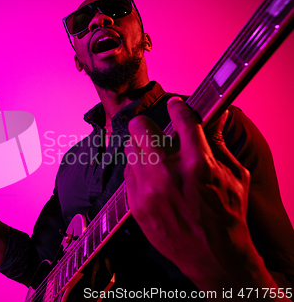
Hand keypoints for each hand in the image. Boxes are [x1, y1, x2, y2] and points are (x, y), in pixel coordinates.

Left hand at [124, 97, 262, 289]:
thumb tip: (216, 116)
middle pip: (140, 127)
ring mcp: (147, 189)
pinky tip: (151, 178)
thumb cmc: (226, 216)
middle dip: (147, 124)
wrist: (211, 256)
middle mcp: (167, 172)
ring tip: (154, 158)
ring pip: (130, 148)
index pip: (181, 118)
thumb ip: (219, 143)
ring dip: (142, 148)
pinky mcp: (135, 203)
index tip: (176, 105)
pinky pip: (128, 173)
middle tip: (154, 130)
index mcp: (197, 162)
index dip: (178, 107)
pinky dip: (138, 170)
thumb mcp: (234, 176)